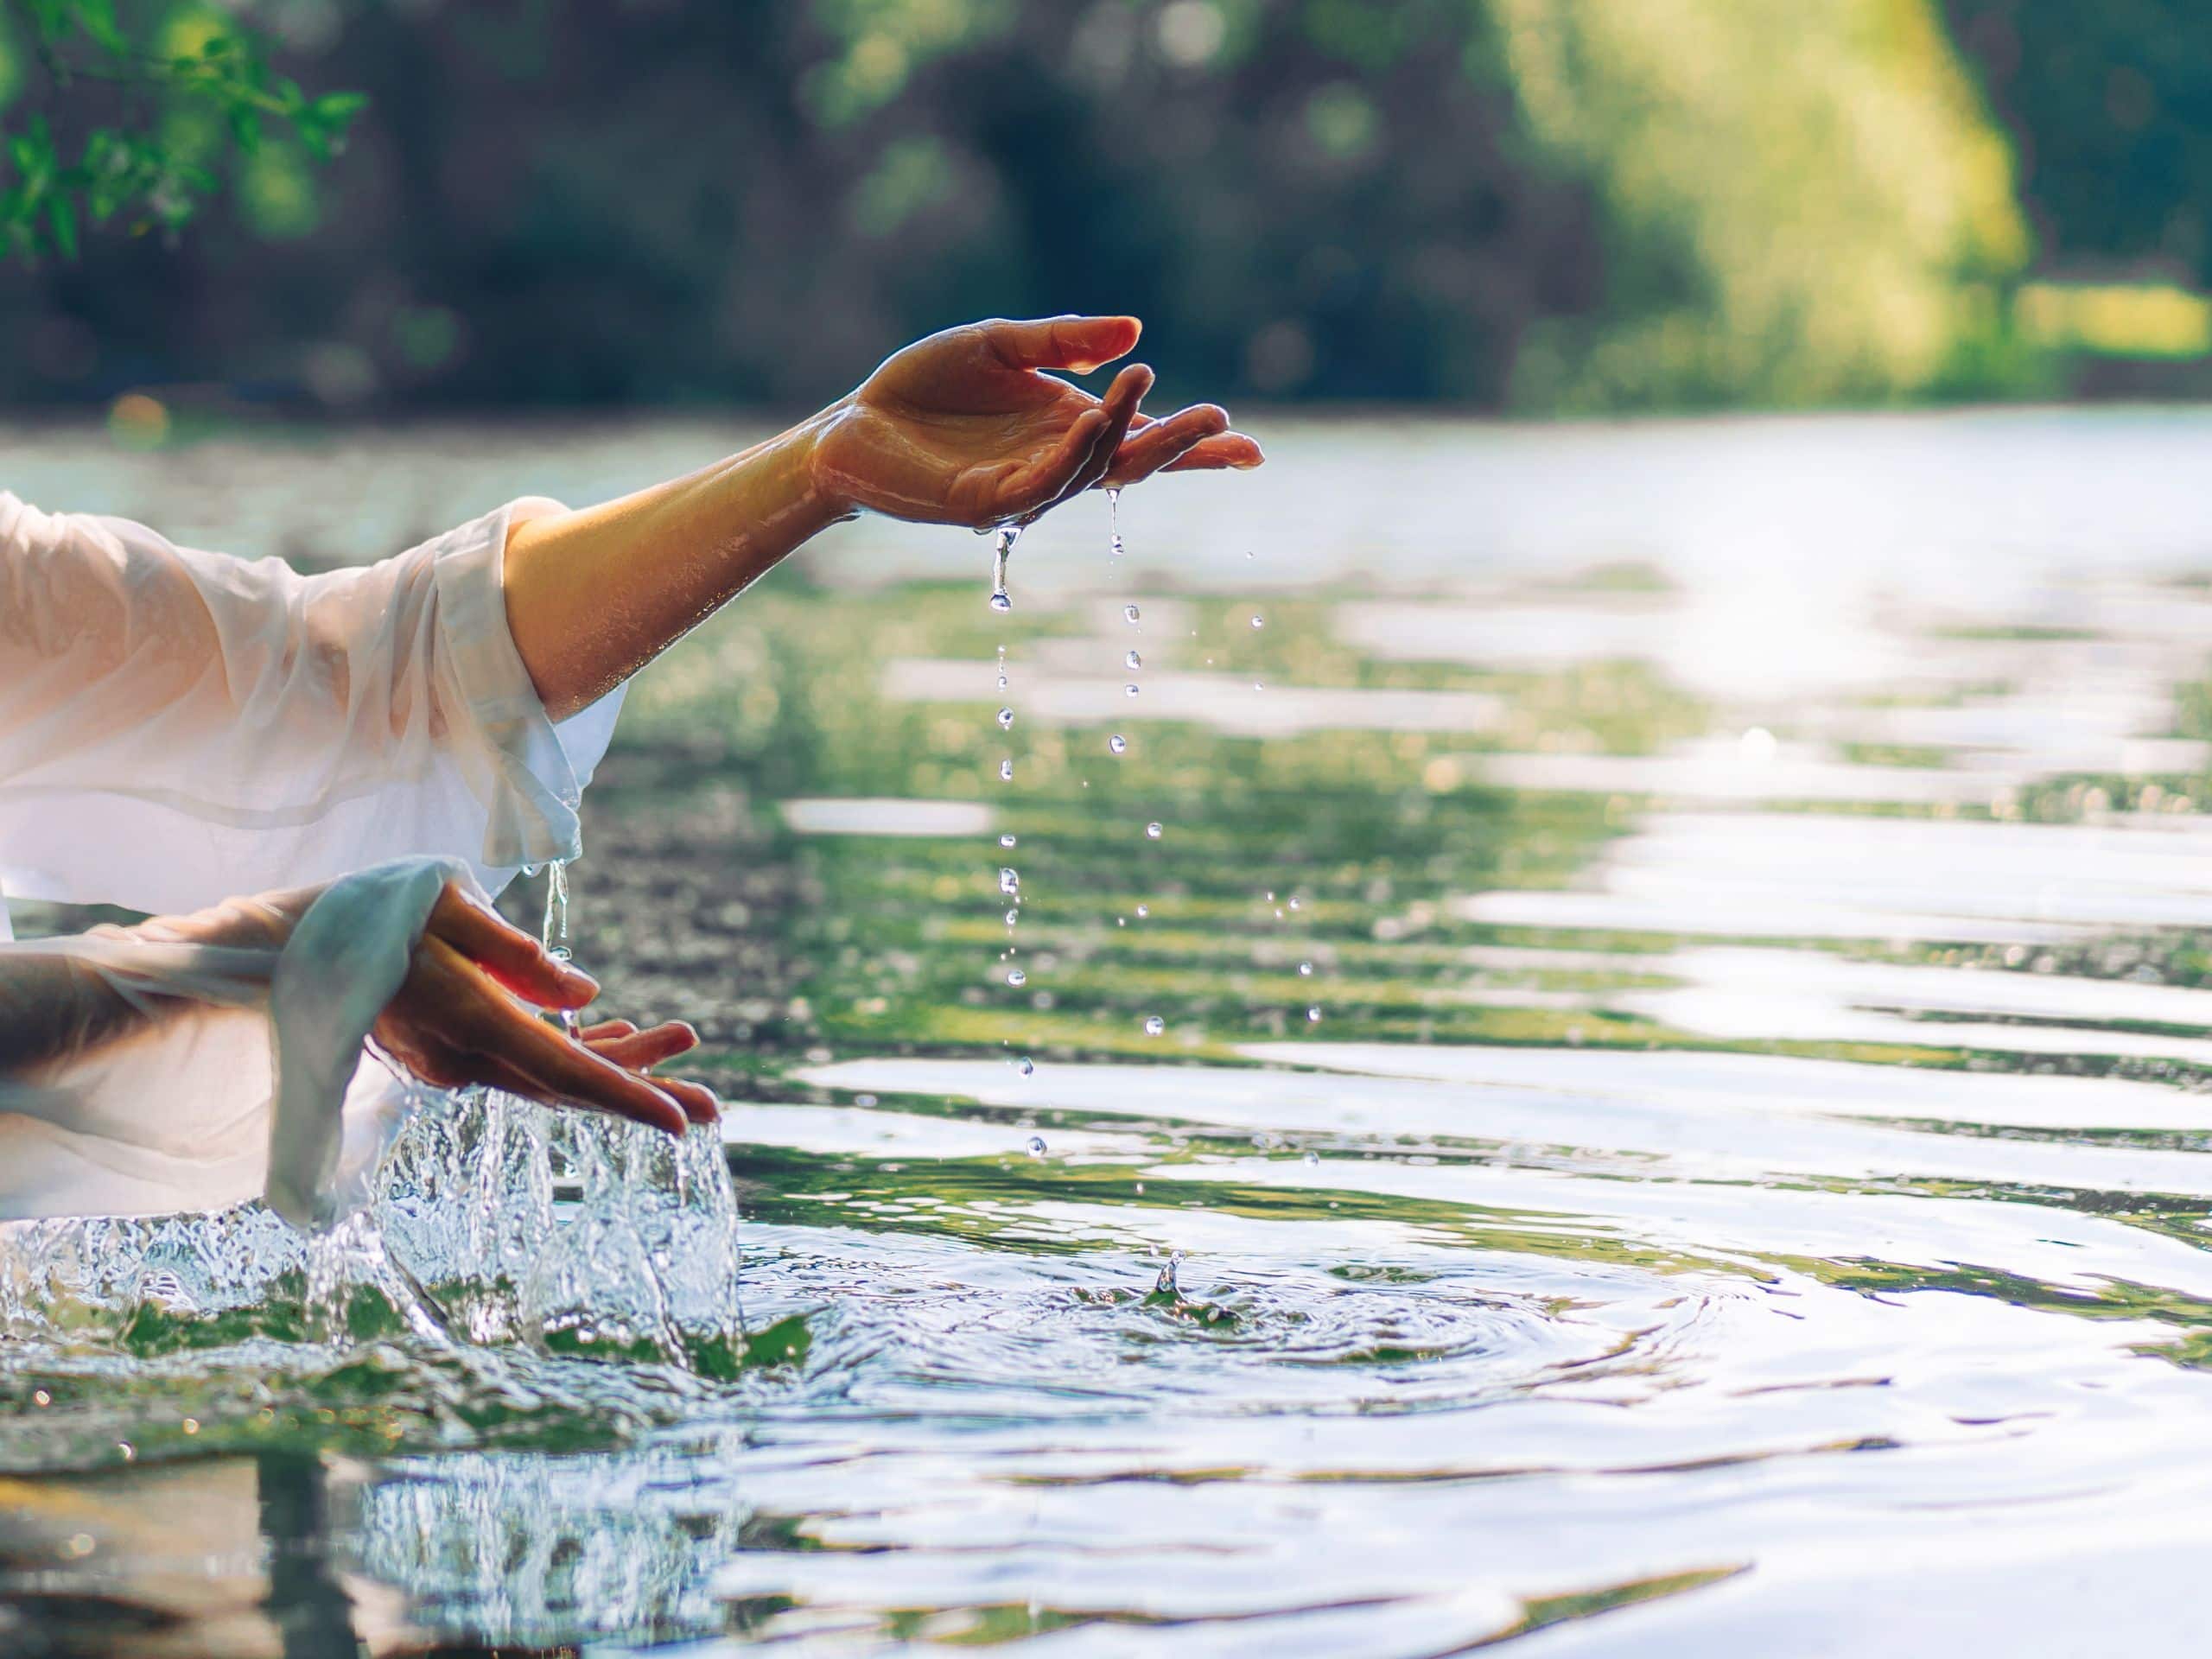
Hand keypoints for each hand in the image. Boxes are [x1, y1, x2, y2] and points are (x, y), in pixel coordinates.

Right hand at [371, 884, 716, 1135]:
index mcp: (469, 1023)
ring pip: (551, 1074)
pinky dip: (573, 1050)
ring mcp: (453, 1063)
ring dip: (618, 1065)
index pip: (565, 1074)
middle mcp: (464, 1059)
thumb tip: (590, 996)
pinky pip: (524, 1060)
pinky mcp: (449, 1051)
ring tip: (685, 1046)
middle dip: (644, 1092)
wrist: (276, 950)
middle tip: (715, 1109)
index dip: (630, 1098)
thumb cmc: (361, 913)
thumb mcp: (442, 906)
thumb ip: (517, 953)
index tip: (684, 1126)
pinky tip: (616, 1035)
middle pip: (570, 1085)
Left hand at [810, 315, 1262, 527]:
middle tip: (1226, 425)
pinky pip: (1040, 482)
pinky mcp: (984, 505)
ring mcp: (1023, 489)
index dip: (1193, 444)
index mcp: (1066, 429)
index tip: (1250, 448)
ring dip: (1122, 431)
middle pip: (1132, 462)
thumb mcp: (999, 345)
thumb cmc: (924, 389)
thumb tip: (1136, 332)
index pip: (1141, 438)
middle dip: (1179, 447)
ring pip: (1090, 470)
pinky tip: (1090, 420)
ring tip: (1142, 385)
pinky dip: (1071, 453)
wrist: (852, 424)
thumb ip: (1063, 340)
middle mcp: (1054, 464)